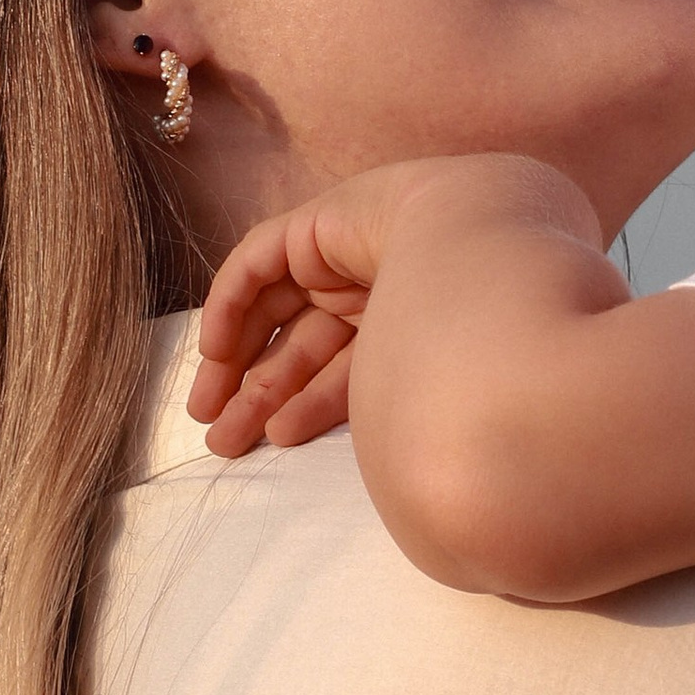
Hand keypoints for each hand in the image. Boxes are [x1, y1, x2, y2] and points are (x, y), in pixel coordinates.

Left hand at [188, 155, 598, 457]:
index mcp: (410, 327)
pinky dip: (230, 303)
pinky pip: (259, 263)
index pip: (345, 370)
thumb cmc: (467, 329)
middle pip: (305, 346)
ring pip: (277, 312)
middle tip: (224, 442)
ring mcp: (348, 255)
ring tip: (209, 414)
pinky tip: (215, 351)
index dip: (306, 408)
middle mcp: (379, 291)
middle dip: (263, 395)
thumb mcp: (411, 385)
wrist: (484, 249)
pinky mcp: (316, 224)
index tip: (271, 445)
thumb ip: (381, 412)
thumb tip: (374, 470)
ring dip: (239, 363)